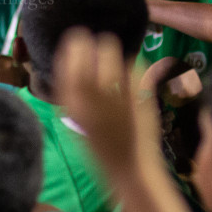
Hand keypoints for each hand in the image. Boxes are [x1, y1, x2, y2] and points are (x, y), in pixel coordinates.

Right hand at [55, 28, 157, 175]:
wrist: (129, 167)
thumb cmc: (98, 145)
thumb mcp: (74, 119)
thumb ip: (71, 89)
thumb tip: (71, 55)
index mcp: (71, 99)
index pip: (70, 52)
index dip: (75, 45)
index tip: (78, 45)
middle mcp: (92, 91)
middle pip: (94, 44)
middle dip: (98, 46)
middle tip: (101, 55)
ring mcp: (119, 90)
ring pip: (116, 52)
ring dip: (116, 57)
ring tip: (117, 73)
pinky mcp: (141, 92)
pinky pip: (135, 67)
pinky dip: (133, 71)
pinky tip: (131, 86)